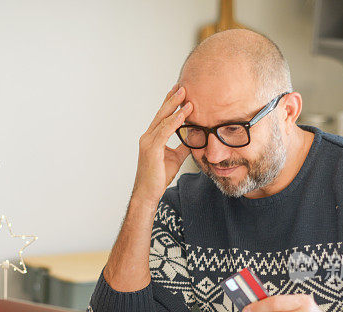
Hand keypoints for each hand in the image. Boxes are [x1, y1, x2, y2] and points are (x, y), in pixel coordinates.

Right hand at [132, 85, 193, 206]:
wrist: (148, 193)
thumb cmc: (158, 177)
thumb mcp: (176, 157)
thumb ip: (183, 145)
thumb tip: (195, 137)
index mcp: (152, 138)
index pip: (162, 117)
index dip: (170, 103)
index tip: (179, 92)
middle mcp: (147, 137)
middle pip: (161, 114)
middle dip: (172, 99)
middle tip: (183, 86)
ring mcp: (148, 142)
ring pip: (162, 120)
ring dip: (175, 107)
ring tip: (185, 96)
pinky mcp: (151, 150)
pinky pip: (164, 132)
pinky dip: (174, 122)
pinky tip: (182, 114)